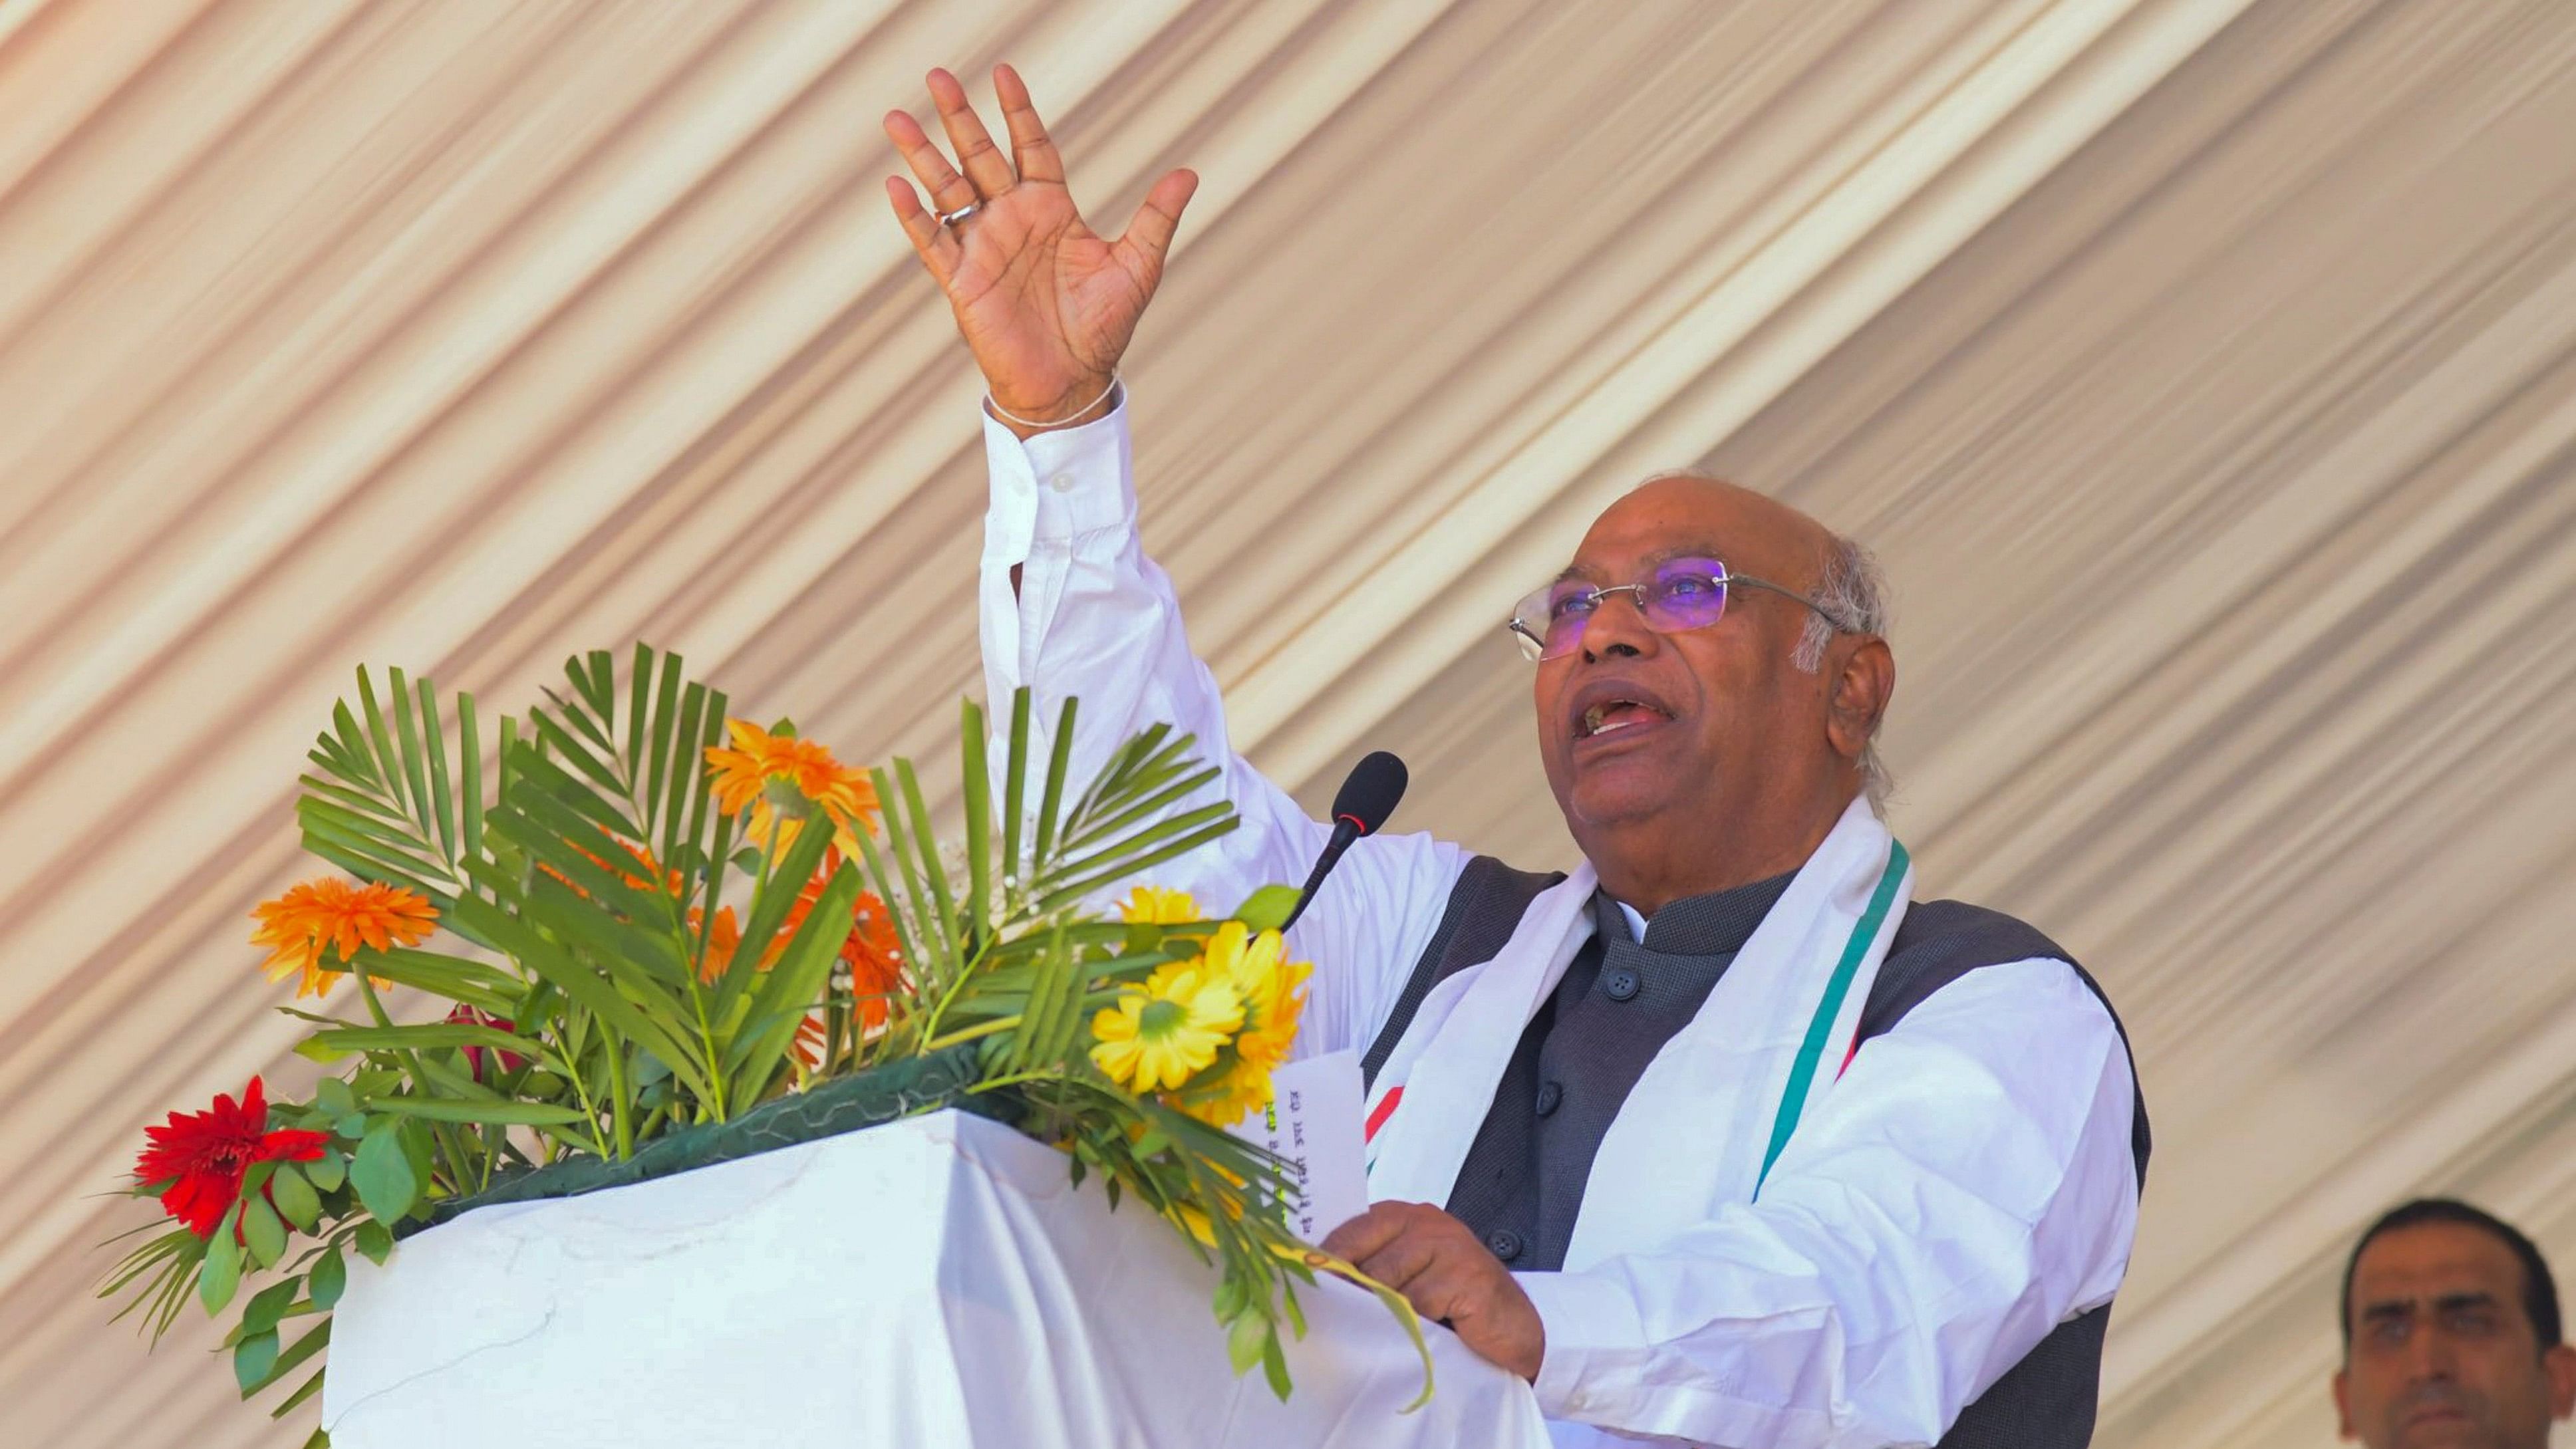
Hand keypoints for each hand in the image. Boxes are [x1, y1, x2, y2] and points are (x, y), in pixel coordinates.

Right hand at [883, 65, 1198, 434]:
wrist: (1072, 381)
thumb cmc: (1103, 326)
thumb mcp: (1137, 266)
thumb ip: (1155, 218)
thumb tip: (1189, 174)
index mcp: (1051, 209)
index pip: (1032, 147)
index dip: (1018, 111)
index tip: (1004, 73)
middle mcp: (1013, 220)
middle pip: (981, 156)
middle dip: (959, 118)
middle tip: (938, 76)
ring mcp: (984, 247)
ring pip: (948, 190)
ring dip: (924, 156)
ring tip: (897, 119)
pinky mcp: (963, 281)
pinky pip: (934, 242)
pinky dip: (915, 216)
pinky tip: (897, 187)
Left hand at [1321, 1201, 1545, 1381]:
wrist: (1513, 1329)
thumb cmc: (1453, 1304)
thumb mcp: (1405, 1280)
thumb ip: (1370, 1272)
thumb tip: (1316, 1288)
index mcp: (1399, 1216)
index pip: (1346, 1235)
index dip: (1323, 1268)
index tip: (1305, 1295)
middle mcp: (1422, 1221)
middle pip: (1361, 1259)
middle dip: (1352, 1295)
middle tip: (1344, 1323)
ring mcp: (1448, 1244)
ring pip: (1387, 1283)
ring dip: (1385, 1314)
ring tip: (1394, 1329)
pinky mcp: (1467, 1273)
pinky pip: (1418, 1304)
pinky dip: (1414, 1325)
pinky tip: (1426, 1331)